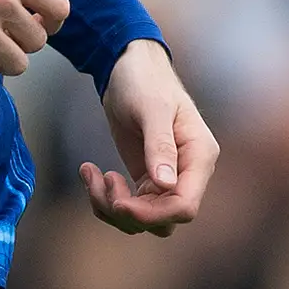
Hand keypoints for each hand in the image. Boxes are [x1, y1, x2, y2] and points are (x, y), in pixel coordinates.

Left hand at [82, 40, 218, 235]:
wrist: (128, 68)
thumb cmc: (144, 81)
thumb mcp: (151, 109)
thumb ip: (160, 145)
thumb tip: (166, 184)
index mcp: (199, 156)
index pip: (185, 206)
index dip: (152, 214)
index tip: (118, 202)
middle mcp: (187, 173)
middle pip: (163, 220)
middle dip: (127, 210)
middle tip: (101, 181)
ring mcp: (166, 179)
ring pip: (143, 220)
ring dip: (110, 206)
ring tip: (90, 173)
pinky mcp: (145, 180)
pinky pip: (127, 207)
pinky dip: (103, 197)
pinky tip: (89, 170)